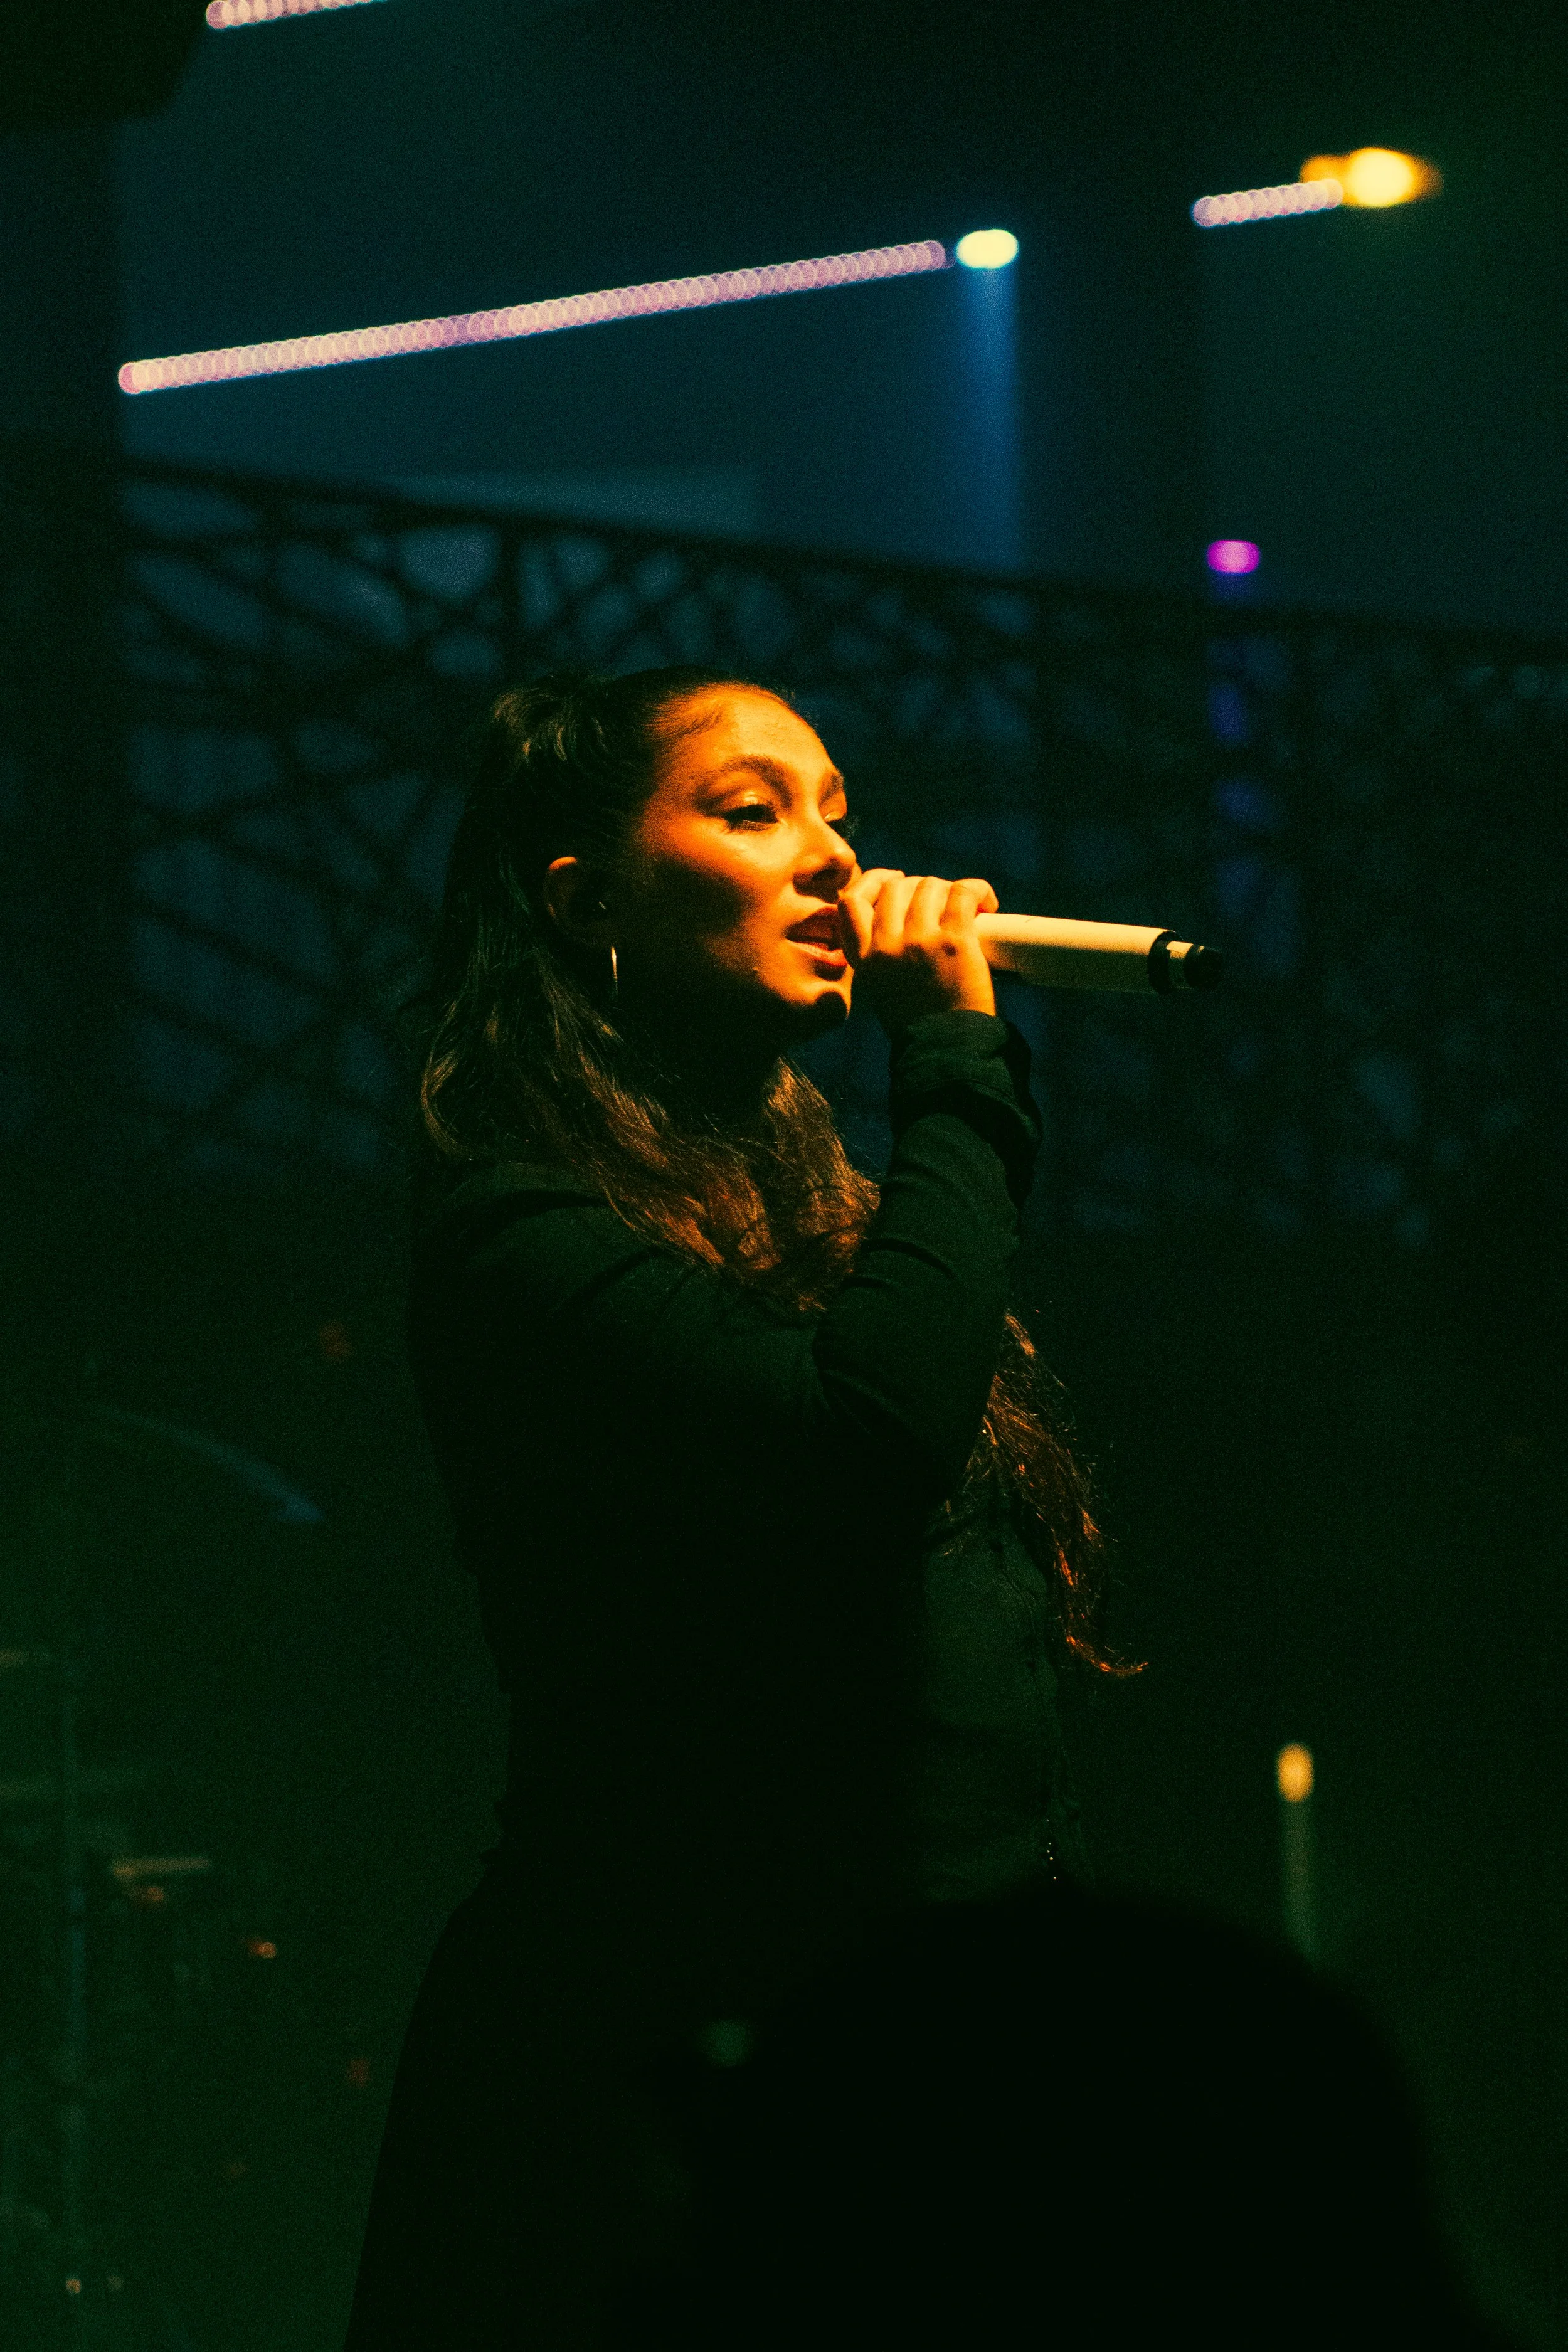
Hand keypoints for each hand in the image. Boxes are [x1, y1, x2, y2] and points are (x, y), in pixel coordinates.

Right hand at [837, 869, 999, 1033]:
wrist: (947, 1052)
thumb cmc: (923, 1023)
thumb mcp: (883, 988)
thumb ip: (883, 953)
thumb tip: (907, 913)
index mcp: (865, 959)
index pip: (850, 902)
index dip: (874, 882)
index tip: (896, 880)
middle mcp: (886, 946)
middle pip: (896, 887)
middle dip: (922, 886)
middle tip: (942, 901)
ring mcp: (918, 942)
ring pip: (930, 886)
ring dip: (950, 891)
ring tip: (967, 909)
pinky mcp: (953, 941)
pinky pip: (963, 892)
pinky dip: (978, 891)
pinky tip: (987, 905)